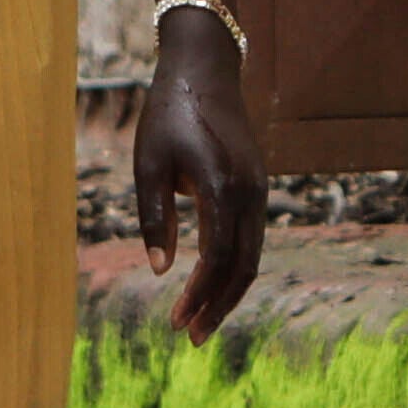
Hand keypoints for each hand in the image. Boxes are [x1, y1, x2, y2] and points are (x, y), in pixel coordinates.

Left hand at [135, 13, 266, 339]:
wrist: (204, 69)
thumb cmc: (168, 114)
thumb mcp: (148, 164)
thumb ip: (154, 218)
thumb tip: (162, 271)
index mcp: (222, 185)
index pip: (217, 257)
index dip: (199, 295)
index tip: (176, 323)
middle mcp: (249, 192)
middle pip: (243, 266)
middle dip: (219, 307)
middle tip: (192, 339)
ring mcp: (258, 189)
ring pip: (252, 255)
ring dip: (228, 292)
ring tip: (199, 320)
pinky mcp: (256, 186)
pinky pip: (251, 238)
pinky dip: (234, 267)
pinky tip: (211, 283)